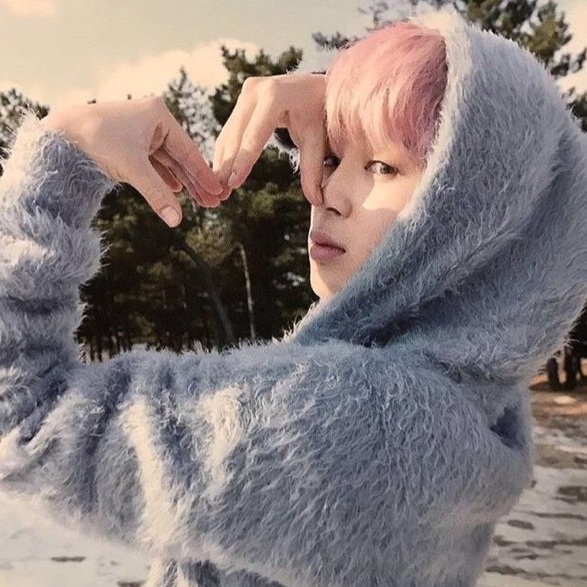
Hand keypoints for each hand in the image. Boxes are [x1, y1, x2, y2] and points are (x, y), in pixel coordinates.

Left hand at [41, 97, 222, 226]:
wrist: (60, 135)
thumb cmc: (97, 141)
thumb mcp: (133, 169)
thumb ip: (157, 194)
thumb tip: (176, 221)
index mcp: (158, 115)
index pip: (187, 150)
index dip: (203, 174)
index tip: (218, 191)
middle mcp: (152, 120)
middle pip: (181, 157)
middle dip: (196, 182)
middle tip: (214, 202)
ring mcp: (141, 132)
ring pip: (168, 162)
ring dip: (182, 182)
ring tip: (199, 201)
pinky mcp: (130, 143)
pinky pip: (154, 164)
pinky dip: (164, 178)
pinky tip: (176, 190)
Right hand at [213, 74, 326, 205]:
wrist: (315, 89)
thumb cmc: (318, 114)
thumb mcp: (317, 140)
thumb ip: (314, 170)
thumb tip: (317, 201)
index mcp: (275, 94)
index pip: (255, 134)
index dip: (243, 161)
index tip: (233, 183)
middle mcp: (256, 89)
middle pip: (237, 134)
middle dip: (228, 165)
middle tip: (220, 192)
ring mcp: (245, 93)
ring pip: (228, 134)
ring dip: (221, 162)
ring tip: (218, 190)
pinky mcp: (241, 101)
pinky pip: (229, 131)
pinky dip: (224, 154)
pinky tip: (220, 175)